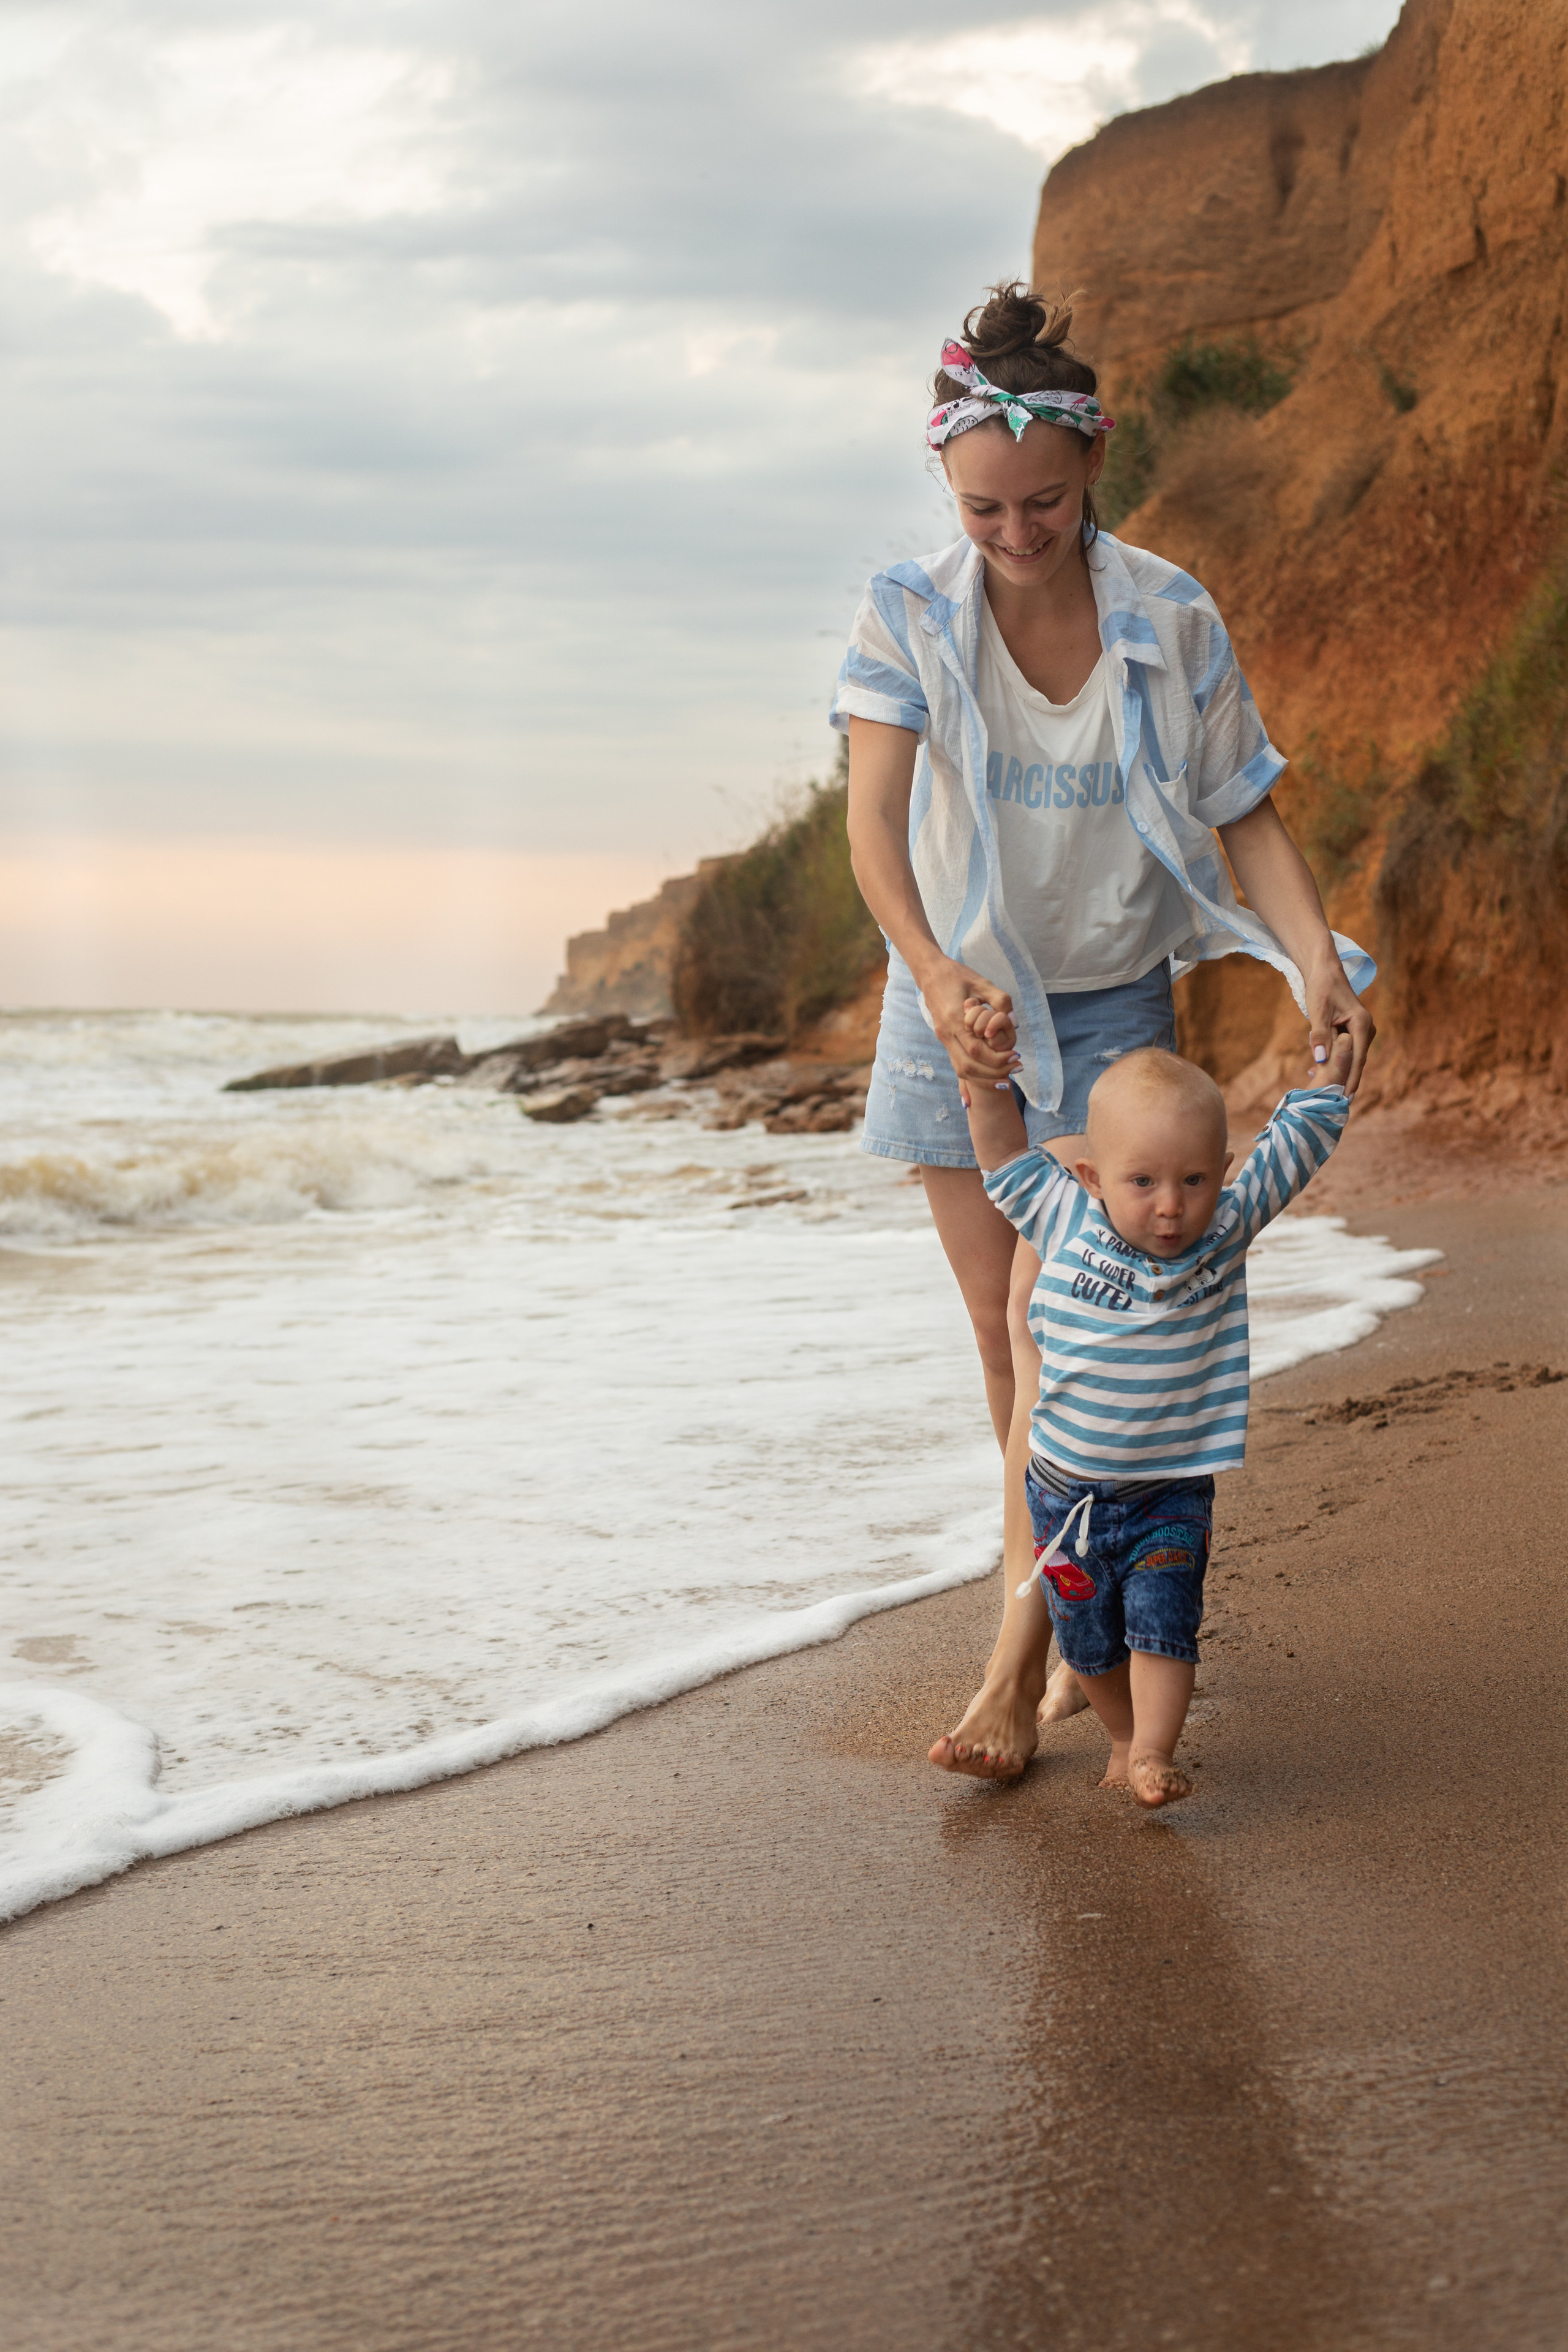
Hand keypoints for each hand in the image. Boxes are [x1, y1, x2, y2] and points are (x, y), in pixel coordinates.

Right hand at [918, 958, 1021, 1085]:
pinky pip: (956, 1064)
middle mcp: (946, 1032)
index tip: (1017, 1056)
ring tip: (1006, 1077)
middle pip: (969, 1065)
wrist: (930, 972)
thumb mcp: (982, 982)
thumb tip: (1014, 1022)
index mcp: (955, 1018)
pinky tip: (979, 1090)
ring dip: (984, 1078)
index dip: (998, 1058)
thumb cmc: (958, 975)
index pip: (977, 1049)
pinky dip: (970, 1079)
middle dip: (994, 1072)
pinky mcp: (944, 1039)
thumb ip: (1000, 1000)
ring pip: (961, 1069)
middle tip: (1016, 1068)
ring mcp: (943, 1038)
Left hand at [1305, 959, 1374, 1096]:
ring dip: (1337, 1070)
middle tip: (1329, 1099)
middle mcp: (1366, 1028)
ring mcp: (1361, 1031)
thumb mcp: (1317, 1011)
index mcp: (1361, 1023)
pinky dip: (1335, 1060)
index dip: (1352, 1079)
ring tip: (1320, 1086)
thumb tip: (1321, 1060)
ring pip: (1351, 1057)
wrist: (1325, 972)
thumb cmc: (1321, 988)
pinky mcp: (1354, 1032)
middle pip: (1356, 1061)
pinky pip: (1346, 1051)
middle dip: (1343, 1079)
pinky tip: (1317, 1069)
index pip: (1358, 1058)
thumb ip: (1319, 1036)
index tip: (1346, 1097)